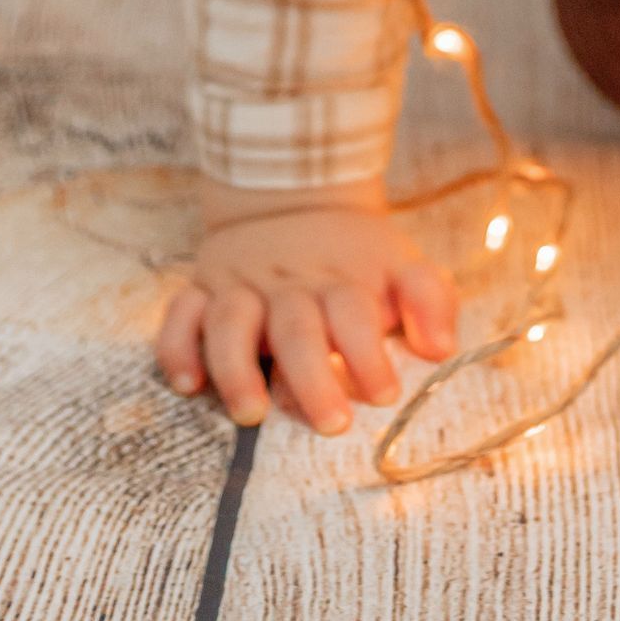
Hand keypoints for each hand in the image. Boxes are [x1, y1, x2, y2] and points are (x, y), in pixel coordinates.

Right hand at [157, 180, 459, 434]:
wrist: (294, 196)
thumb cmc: (355, 255)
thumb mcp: (402, 263)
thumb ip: (429, 301)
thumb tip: (441, 348)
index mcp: (341, 279)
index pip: (354, 313)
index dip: (369, 354)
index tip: (385, 394)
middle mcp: (289, 283)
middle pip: (296, 327)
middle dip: (312, 377)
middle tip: (331, 424)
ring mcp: (241, 285)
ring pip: (230, 322)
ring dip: (238, 369)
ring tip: (251, 414)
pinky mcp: (202, 288)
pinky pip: (179, 314)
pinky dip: (178, 346)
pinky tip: (189, 384)